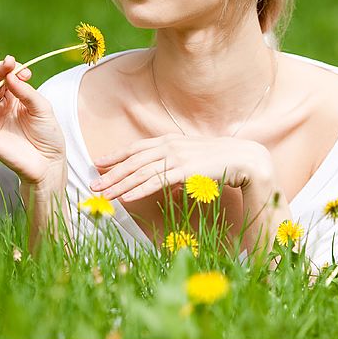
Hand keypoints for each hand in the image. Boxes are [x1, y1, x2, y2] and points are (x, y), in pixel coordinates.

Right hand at [0, 55, 65, 186]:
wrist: (48, 163)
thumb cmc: (48, 135)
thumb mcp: (42, 108)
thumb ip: (26, 92)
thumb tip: (10, 76)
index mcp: (18, 99)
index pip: (10, 78)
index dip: (14, 70)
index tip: (24, 71)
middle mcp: (3, 107)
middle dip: (0, 72)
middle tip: (5, 62)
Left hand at [89, 133, 273, 202]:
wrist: (244, 158)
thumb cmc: (219, 161)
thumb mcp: (191, 161)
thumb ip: (175, 170)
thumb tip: (167, 185)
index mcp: (169, 141)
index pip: (135, 148)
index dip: (115, 156)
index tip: (98, 164)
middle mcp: (169, 146)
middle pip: (133, 162)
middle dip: (111, 174)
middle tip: (93, 185)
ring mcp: (176, 157)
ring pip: (141, 173)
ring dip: (120, 184)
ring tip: (104, 195)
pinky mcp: (185, 170)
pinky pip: (156, 182)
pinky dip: (139, 190)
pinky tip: (126, 198)